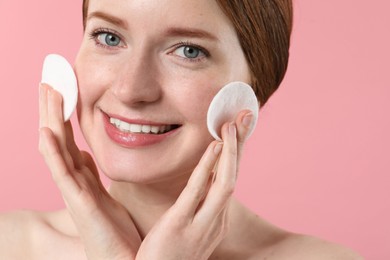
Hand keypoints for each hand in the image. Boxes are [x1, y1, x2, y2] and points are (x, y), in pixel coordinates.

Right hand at [38, 84, 140, 258]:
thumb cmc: (114, 229)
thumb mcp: (103, 192)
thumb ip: (90, 173)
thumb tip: (85, 151)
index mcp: (82, 175)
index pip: (68, 137)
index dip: (65, 112)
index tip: (64, 86)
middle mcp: (74, 180)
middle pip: (59, 136)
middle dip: (54, 107)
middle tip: (49, 78)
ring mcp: (74, 191)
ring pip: (56, 148)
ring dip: (51, 119)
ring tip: (47, 91)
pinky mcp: (80, 204)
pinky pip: (62, 174)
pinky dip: (53, 152)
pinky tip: (46, 132)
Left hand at [136, 111, 253, 259]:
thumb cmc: (170, 256)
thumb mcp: (191, 230)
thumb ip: (198, 207)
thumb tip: (202, 182)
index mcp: (216, 219)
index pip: (230, 179)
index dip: (236, 153)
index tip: (238, 129)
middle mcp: (216, 219)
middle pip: (233, 175)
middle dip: (240, 145)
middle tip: (244, 116)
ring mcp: (202, 223)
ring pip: (225, 182)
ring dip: (231, 152)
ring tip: (232, 125)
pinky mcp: (181, 224)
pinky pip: (199, 191)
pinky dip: (208, 167)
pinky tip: (214, 147)